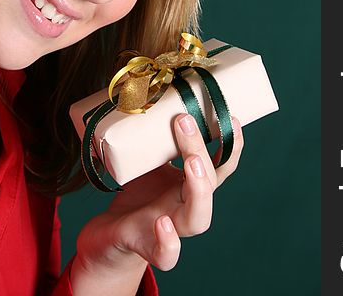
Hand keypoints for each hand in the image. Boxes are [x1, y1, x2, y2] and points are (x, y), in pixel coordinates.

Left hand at [75, 114, 243, 273]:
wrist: (110, 236)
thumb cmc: (135, 194)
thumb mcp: (142, 161)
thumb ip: (148, 136)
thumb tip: (141, 89)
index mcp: (189, 184)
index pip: (220, 165)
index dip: (231, 144)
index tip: (231, 116)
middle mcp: (187, 205)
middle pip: (209, 183)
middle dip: (201, 151)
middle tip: (185, 120)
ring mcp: (172, 227)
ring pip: (198, 218)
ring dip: (198, 189)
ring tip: (191, 164)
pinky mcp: (148, 247)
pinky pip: (166, 254)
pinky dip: (169, 242)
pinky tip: (163, 224)